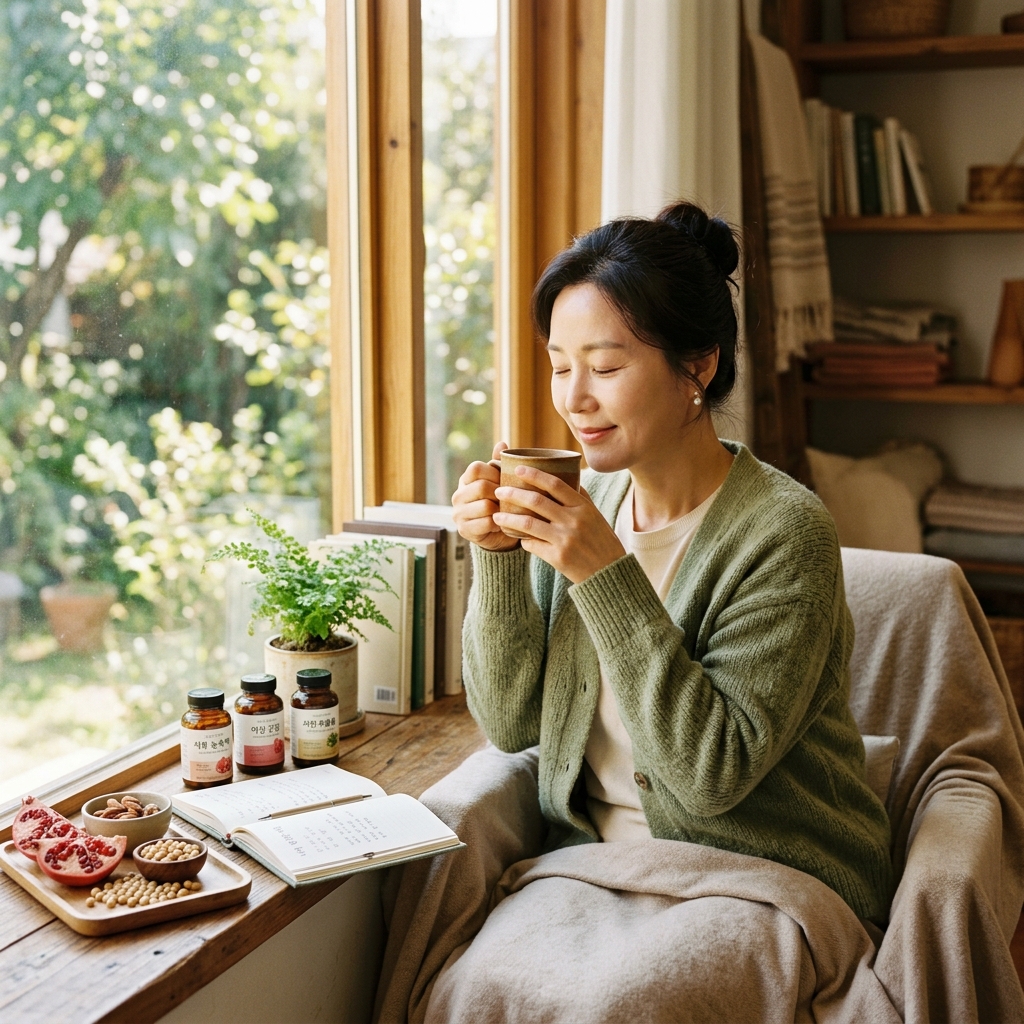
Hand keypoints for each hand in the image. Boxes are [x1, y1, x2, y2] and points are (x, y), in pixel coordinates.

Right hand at [451, 442, 520, 551]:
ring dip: (500, 509)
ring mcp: (459, 513)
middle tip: (509, 499)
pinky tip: (502, 524)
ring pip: (485, 506)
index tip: (503, 480)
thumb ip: (499, 464)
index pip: (476, 468)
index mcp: (465, 480)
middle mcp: (458, 496)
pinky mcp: (464, 530)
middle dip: (500, 493)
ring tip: (506, 512)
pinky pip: (486, 523)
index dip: (493, 472)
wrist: (496, 534)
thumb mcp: (499, 482)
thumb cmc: (498, 503)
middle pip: (482, 486)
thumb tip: (502, 443)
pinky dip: (498, 524)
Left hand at [493, 467, 625, 583]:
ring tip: (496, 516)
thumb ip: (580, 497)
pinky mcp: (557, 557)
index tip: (518, 469)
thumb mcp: (595, 515)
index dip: (534, 474)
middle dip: (513, 494)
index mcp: (582, 507)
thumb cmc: (601, 541)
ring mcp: (564, 539)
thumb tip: (565, 477)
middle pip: (536, 501)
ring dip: (508, 518)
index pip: (555, 484)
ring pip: (528, 524)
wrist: (609, 572)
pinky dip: (521, 540)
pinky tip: (516, 537)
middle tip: (499, 491)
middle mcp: (573, 521)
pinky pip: (531, 545)